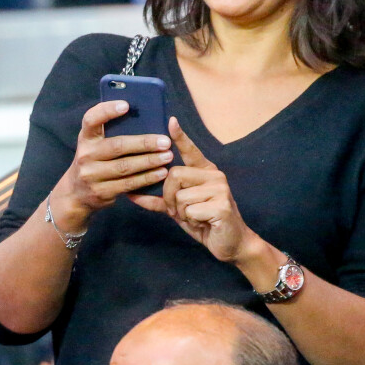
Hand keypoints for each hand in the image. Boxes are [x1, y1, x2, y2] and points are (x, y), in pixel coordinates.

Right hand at [57, 100, 172, 217]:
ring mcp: (91, 175)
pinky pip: (128, 184)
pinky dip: (147, 178)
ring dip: (149, 161)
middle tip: (165, 141)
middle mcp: (85, 155)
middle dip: (144, 143)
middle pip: (117, 146)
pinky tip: (161, 173)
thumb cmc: (95, 161)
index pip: (91, 119)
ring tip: (168, 156)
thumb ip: (112, 133)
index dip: (107, 111)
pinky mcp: (101, 192)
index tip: (126, 105)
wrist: (76, 194)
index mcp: (86, 138)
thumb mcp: (96, 145)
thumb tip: (145, 118)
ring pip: (125, 167)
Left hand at [131, 118, 254, 261]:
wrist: (231, 243)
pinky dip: (191, 220)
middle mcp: (214, 174)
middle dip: (169, 197)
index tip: (171, 121)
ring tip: (195, 217)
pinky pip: (190, 210)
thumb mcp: (178, 209)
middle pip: (174, 174)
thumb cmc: (203, 222)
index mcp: (204, 171)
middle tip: (178, 211)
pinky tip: (203, 222)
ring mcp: (220, 188)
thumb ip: (159, 199)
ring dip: (181, 212)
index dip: (180, 137)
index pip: (190, 150)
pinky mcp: (222, 204)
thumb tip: (132, 194)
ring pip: (180, 195)